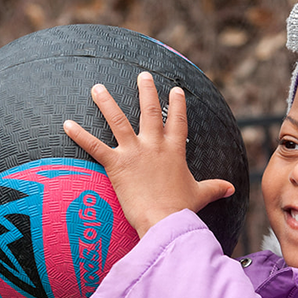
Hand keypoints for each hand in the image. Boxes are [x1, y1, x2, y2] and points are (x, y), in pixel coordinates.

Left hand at [63, 71, 234, 236]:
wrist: (165, 222)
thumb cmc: (181, 210)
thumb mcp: (200, 195)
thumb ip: (215, 188)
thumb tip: (231, 188)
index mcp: (174, 151)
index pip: (178, 122)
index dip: (178, 105)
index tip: (176, 90)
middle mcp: (154, 146)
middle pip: (150, 111)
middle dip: (146, 91)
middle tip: (142, 75)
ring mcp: (134, 153)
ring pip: (118, 120)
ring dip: (106, 102)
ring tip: (97, 87)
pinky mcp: (116, 164)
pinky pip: (94, 146)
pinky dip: (79, 135)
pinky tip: (66, 124)